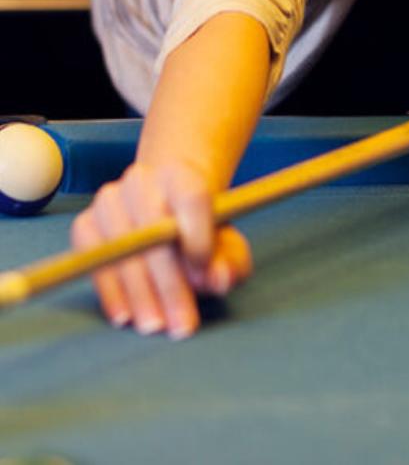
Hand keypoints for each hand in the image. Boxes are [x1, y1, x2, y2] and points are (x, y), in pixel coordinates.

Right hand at [70, 160, 252, 339]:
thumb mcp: (226, 244)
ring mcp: (109, 201)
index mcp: (183, 175)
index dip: (198, 235)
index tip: (205, 273)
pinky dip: (109, 291)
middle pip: (153, 229)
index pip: (191, 197)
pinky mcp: (86, 223)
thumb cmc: (200, 231)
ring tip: (156, 325)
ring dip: (139, 293)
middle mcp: (142, 181)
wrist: (165, 207)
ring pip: (122, 247)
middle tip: (182, 324)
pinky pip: (92, 260)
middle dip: (169, 284)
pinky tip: (124, 315)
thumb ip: (231, 261)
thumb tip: (219, 278)